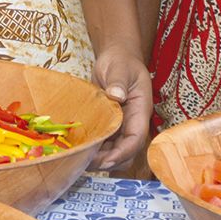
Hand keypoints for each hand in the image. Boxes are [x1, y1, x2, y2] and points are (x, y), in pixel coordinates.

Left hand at [90, 42, 152, 170]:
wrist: (116, 57)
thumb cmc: (121, 61)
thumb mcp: (120, 68)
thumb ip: (119, 82)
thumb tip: (117, 96)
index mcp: (140, 111)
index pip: (136, 138)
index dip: (123, 152)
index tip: (107, 160)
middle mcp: (132, 122)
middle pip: (126, 151)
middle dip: (110, 160)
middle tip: (87, 162)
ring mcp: (121, 125)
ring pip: (114, 149)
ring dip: (100, 157)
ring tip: (80, 158)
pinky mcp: (109, 124)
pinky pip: (104, 142)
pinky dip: (94, 148)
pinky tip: (79, 149)